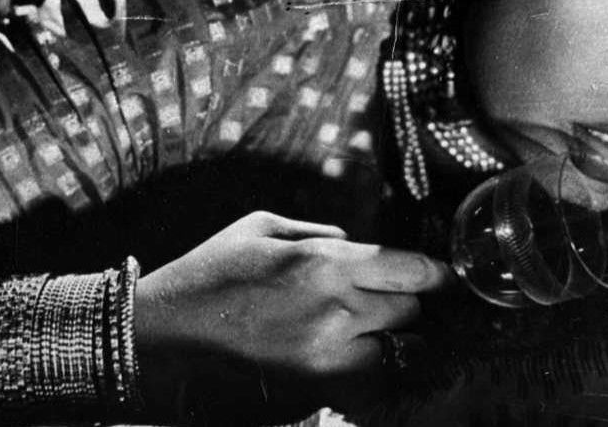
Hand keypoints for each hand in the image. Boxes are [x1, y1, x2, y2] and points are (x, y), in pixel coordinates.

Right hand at [134, 210, 450, 421]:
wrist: (167, 329)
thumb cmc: (212, 270)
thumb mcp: (262, 225)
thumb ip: (320, 232)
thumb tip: (357, 245)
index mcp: (325, 261)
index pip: (410, 268)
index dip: (433, 271)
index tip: (441, 274)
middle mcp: (335, 307)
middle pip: (409, 308)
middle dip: (404, 300)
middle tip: (388, 294)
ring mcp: (327, 351)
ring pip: (393, 345)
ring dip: (388, 334)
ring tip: (363, 323)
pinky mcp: (314, 382)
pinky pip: (364, 372)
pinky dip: (365, 361)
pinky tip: (345, 348)